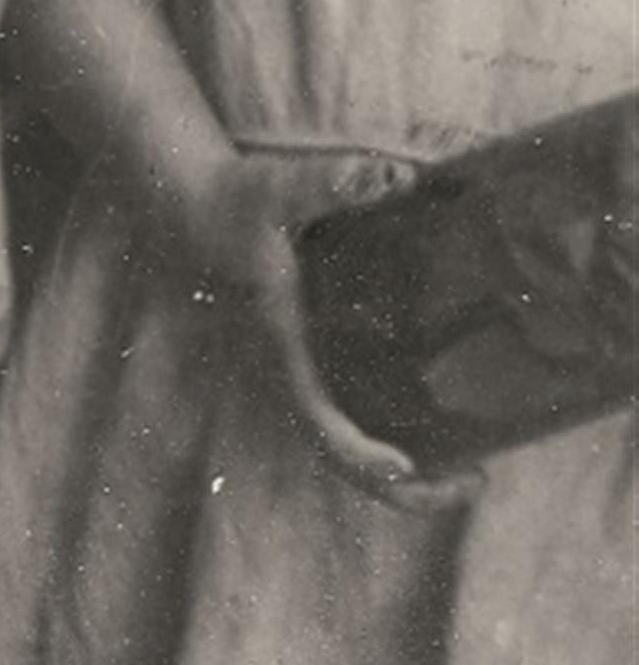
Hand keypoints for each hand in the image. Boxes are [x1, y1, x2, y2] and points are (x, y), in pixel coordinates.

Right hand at [180, 151, 480, 515]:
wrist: (190, 208)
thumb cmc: (236, 198)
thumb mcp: (279, 187)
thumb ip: (335, 181)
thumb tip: (399, 175)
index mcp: (281, 340)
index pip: (317, 419)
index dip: (360, 453)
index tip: (406, 465)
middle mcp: (286, 372)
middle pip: (339, 460)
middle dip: (405, 490)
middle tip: (475, 482)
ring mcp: (294, 373)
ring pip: (342, 451)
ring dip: (402, 478)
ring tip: (470, 471)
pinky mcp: (303, 363)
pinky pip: (343, 424)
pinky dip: (385, 444)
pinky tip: (433, 431)